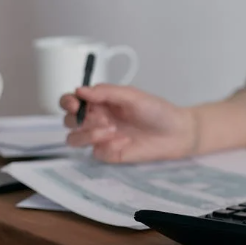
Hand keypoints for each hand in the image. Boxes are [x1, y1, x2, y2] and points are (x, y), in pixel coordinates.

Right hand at [61, 84, 197, 162]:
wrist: (177, 133)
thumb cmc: (157, 111)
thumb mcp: (132, 96)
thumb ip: (106, 92)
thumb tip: (80, 90)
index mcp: (99, 102)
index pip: (71, 101)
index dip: (67, 102)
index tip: (75, 104)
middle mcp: (96, 119)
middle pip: (68, 121)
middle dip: (78, 119)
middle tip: (103, 118)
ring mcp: (101, 138)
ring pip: (74, 139)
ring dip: (87, 134)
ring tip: (111, 129)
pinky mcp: (110, 154)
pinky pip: (97, 152)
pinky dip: (108, 146)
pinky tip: (125, 141)